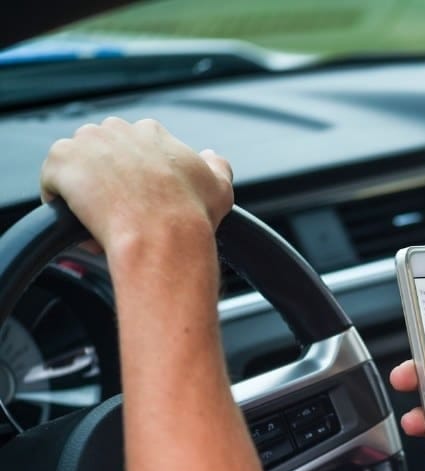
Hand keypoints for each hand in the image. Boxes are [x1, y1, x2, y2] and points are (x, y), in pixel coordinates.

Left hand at [39, 117, 232, 267]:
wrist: (163, 235)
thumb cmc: (192, 216)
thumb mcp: (220, 186)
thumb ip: (216, 164)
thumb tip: (210, 157)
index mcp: (152, 132)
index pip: (134, 148)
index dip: (136, 178)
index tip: (140, 202)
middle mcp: (118, 129)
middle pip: (102, 153)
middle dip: (106, 180)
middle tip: (120, 214)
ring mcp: (86, 142)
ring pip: (76, 167)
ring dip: (83, 192)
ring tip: (100, 223)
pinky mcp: (60, 161)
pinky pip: (52, 182)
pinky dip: (61, 203)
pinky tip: (80, 222)